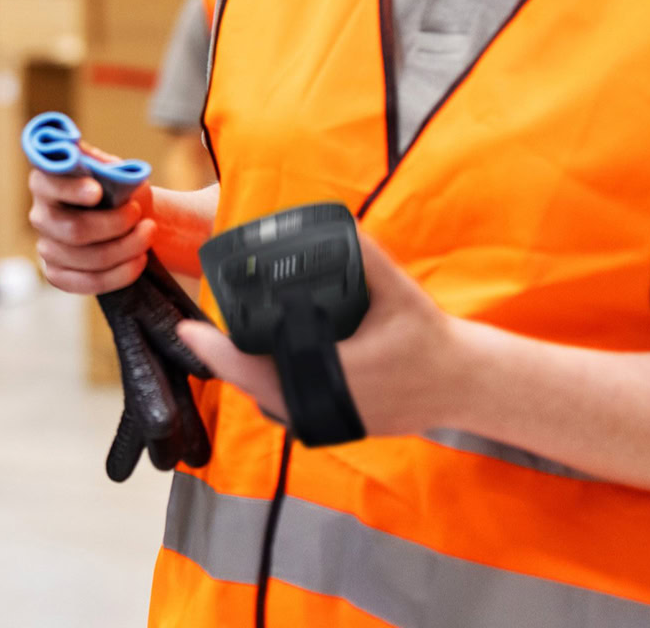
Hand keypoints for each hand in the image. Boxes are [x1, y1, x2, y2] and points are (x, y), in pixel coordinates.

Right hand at [29, 144, 155, 293]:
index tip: (98, 192)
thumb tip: (107, 170)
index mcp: (45, 181)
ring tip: (148, 233)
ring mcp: (46, 247)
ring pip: (87, 258)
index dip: (71, 190)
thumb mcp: (113, 169)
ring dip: (125, 248)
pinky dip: (119, 274)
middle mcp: (40, 215)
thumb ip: (106, 167)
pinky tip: (138, 260)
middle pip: (73, 229)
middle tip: (138, 212)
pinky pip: (88, 283)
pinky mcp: (57, 273)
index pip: (49, 185)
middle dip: (114, 224)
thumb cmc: (116, 188)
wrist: (127, 217)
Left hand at [177, 232, 468, 437]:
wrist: (462, 384)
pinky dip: (268, 389)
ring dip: (244, 375)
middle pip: (252, 388)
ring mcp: (329, 422)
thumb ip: (368, 258)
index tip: (188, 331)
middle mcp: (324, 406)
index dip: (216, 353)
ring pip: (268, 403)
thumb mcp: (399, 292)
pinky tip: (260, 366)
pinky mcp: (336, 426)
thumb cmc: (429, 338)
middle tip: (203, 329)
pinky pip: (287, 411)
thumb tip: (338, 224)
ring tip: (223, 343)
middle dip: (223, 360)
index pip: (256, 370)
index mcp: (331, 375)